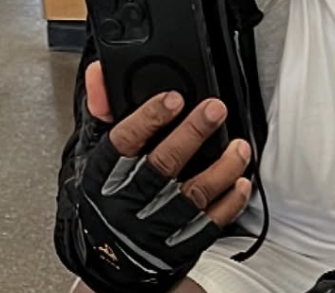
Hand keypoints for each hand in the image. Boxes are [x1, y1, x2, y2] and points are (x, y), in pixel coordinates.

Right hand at [72, 62, 252, 288]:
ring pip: (191, 195)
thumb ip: (102, 112)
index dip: (149, 118)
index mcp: (103, 176)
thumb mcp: (94, 154)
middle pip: (162, 165)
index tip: (173, 98)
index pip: (123, 142)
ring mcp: (153, 227)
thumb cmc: (105, 198)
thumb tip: (99, 74)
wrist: (108, 259)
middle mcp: (127, 202)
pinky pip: (207, 226)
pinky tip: (241, 182)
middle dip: (192, 134)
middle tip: (214, 110)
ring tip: (238, 147)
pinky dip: (229, 204)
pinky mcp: (176, 247)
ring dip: (221, 168)